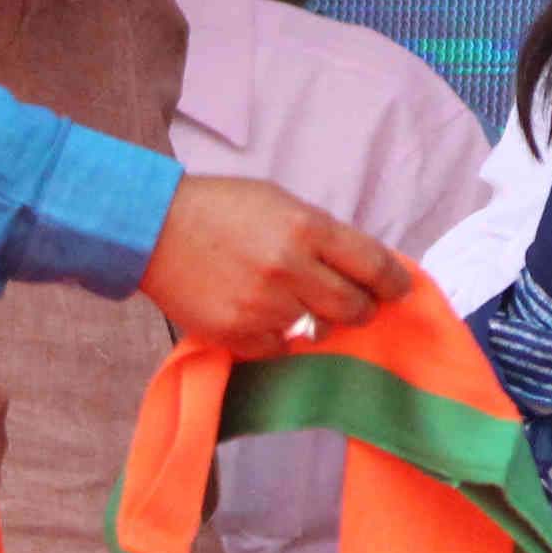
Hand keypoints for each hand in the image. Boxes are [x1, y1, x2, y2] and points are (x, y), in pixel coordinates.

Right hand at [138, 177, 411, 355]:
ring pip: (318, 331)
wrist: (152, 228)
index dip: (395, 283)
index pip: (374, 266)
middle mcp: (289, 268)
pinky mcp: (234, 333)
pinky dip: (278, 336)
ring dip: (315, 320)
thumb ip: (325, 236)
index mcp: (307, 228)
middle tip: (353, 303)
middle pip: (355, 308)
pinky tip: (261, 314)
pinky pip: (279, 348)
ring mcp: (261, 305)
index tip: (399, 291)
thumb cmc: (223, 209)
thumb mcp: (283, 204)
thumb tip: (368, 267)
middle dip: (361, 308)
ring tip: (292, 299)